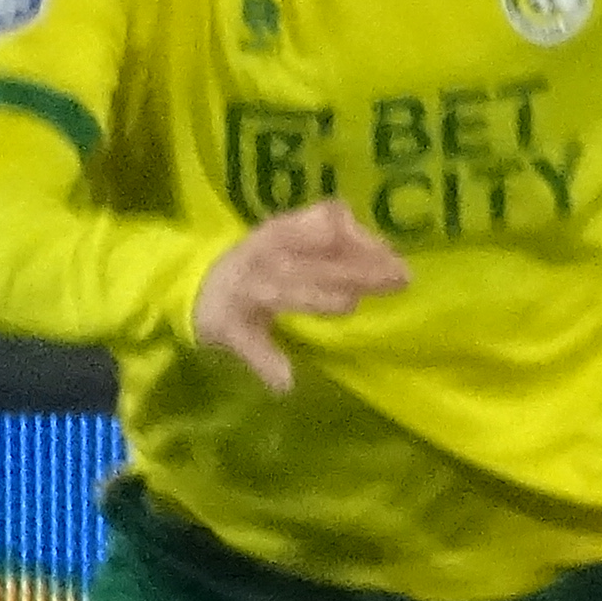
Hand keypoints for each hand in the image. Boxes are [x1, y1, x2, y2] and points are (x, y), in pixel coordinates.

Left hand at [188, 200, 407, 392]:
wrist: (198, 274)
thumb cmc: (222, 314)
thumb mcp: (231, 339)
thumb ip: (262, 358)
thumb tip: (288, 385)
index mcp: (251, 285)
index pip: (290, 289)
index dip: (321, 296)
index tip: (353, 306)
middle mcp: (265, 253)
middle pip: (318, 258)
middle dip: (360, 267)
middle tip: (402, 278)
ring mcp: (278, 231)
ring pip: (324, 228)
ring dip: (363, 242)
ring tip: (396, 259)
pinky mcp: (290, 219)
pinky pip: (325, 215)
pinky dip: (353, 227)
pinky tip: (378, 243)